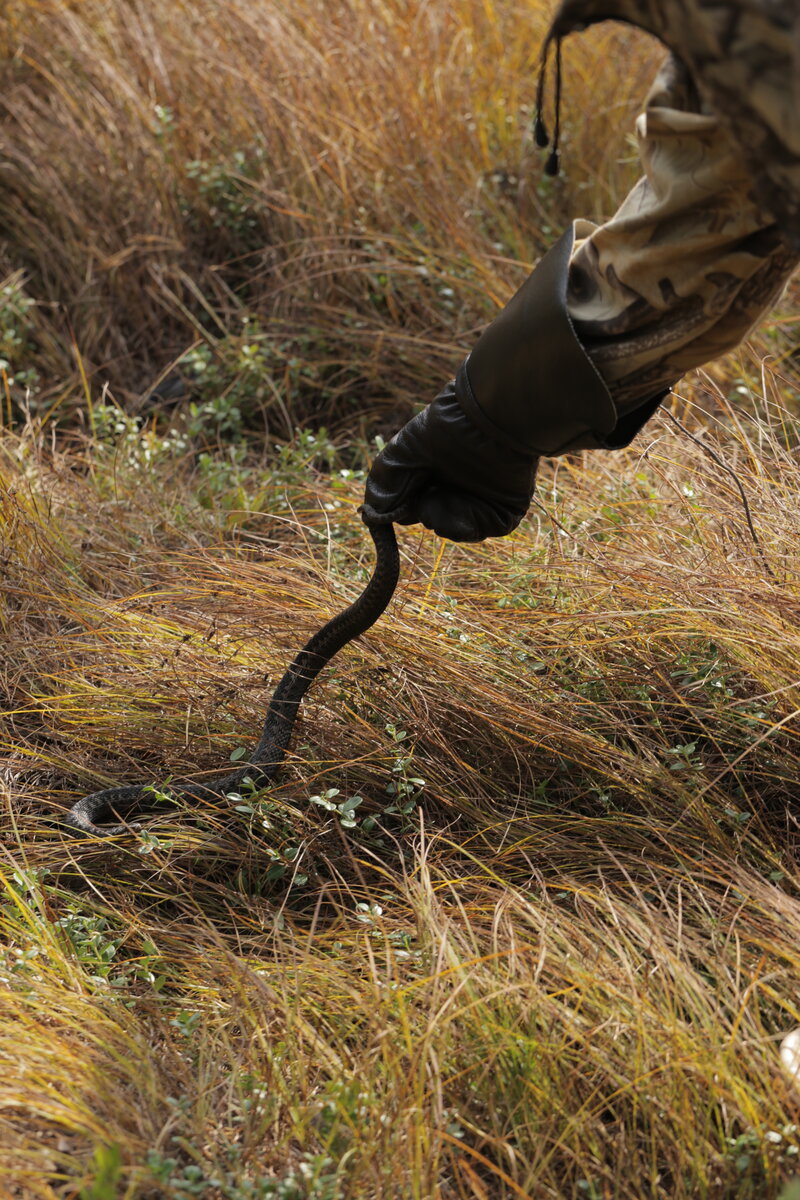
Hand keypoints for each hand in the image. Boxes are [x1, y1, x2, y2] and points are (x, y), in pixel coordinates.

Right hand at [362, 379, 538, 541]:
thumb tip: (372, 517)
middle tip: (422, 497)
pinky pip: (480, 530)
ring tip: (441, 496)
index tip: (389, 513)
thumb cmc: (443, 429)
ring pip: (454, 528)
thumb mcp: (401, 455)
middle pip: (432, 518)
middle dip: (422, 512)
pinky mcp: (504, 508)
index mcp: (435, 472)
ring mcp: (481, 498)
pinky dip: (466, 523)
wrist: (487, 418)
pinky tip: (462, 502)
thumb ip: (384, 486)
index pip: (413, 505)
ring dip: (441, 519)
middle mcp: (458, 485)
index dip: (401, 510)